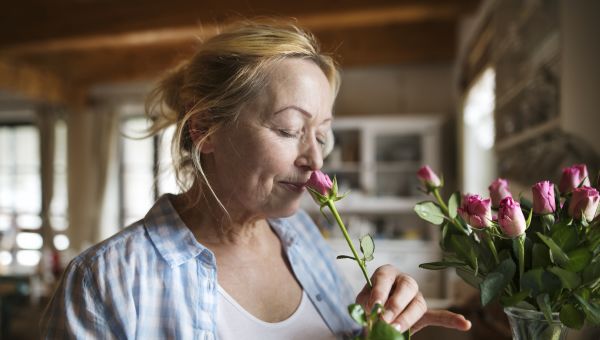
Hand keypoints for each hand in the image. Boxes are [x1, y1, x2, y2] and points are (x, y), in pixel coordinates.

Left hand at [355, 265, 470, 332]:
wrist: (375, 311)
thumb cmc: (369, 303)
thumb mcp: (362, 301)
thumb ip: (366, 305)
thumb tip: (372, 315)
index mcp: (387, 273)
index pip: (385, 277)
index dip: (378, 291)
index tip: (373, 306)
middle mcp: (404, 281)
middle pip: (407, 287)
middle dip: (395, 304)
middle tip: (384, 319)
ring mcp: (416, 296)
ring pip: (418, 304)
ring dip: (407, 317)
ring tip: (395, 329)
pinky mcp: (423, 313)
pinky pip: (438, 315)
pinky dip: (450, 320)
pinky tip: (464, 324)